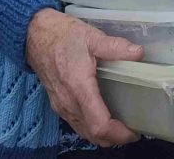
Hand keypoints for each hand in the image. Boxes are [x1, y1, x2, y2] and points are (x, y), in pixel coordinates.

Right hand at [26, 7, 143, 145]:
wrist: (35, 35)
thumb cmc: (64, 35)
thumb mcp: (92, 36)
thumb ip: (115, 46)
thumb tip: (138, 53)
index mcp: (79, 87)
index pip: (98, 124)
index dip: (118, 133)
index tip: (134, 132)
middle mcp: (68, 103)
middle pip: (92, 134)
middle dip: (113, 139)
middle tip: (132, 130)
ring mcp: (60, 106)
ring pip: (83, 132)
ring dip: (102, 136)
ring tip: (121, 126)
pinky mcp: (57, 104)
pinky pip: (76, 124)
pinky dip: (91, 128)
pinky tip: (103, 117)